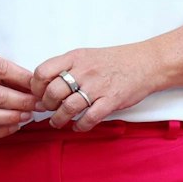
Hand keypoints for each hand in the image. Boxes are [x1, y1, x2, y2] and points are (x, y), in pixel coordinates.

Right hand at [0, 52, 37, 138]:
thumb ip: (10, 74)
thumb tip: (35, 86)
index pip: (2, 70)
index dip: (23, 78)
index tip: (38, 85)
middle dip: (23, 102)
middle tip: (39, 104)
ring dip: (12, 117)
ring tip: (28, 116)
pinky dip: (0, 131)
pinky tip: (15, 126)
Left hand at [31, 45, 164, 132]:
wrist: (146, 63)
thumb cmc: (115, 61)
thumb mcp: (87, 55)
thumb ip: (67, 67)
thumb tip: (46, 85)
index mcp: (76, 57)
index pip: (43, 71)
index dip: (36, 87)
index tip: (38, 94)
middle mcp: (84, 71)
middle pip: (53, 92)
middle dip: (47, 105)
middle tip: (49, 109)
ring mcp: (98, 86)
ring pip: (68, 107)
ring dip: (59, 119)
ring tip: (58, 122)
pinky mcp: (111, 101)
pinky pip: (89, 118)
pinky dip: (80, 126)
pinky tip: (78, 126)